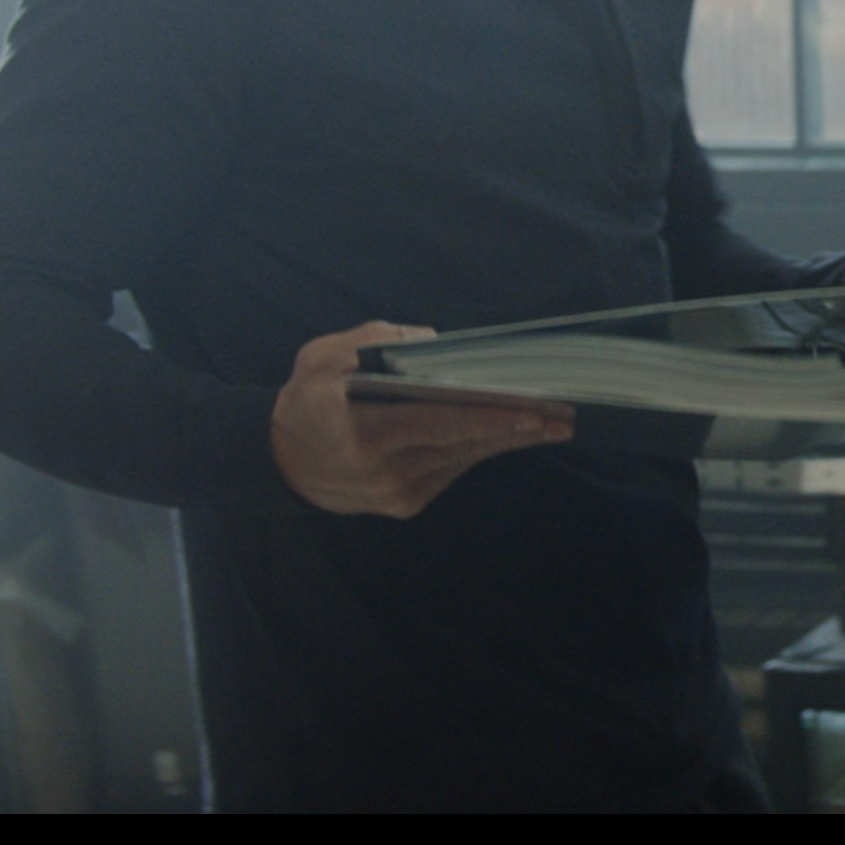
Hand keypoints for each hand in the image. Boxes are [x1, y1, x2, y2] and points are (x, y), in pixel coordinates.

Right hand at [270, 320, 571, 518]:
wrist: (280, 464)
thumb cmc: (305, 401)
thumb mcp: (320, 358)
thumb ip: (373, 341)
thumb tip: (432, 342)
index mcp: (360, 434)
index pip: (438, 422)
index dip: (489, 416)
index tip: (533, 409)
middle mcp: (383, 471)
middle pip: (463, 443)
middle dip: (517, 428)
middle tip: (564, 414)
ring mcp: (397, 494)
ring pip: (464, 458)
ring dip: (508, 439)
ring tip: (552, 421)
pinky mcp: (406, 504)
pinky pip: (454, 469)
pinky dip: (482, 448)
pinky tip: (512, 432)